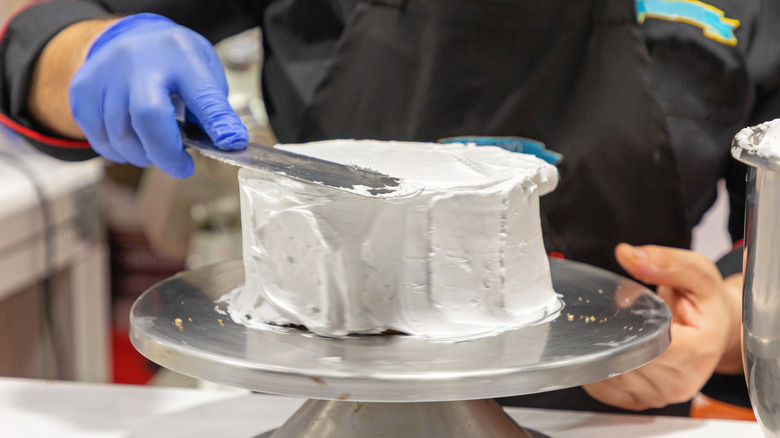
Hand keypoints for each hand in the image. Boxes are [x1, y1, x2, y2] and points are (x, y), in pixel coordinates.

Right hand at [69, 14, 247, 176]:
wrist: (133, 38)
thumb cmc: (177, 64)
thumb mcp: (205, 74)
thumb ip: (214, 109)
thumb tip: (228, 144)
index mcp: (181, 56)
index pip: (201, 94)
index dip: (217, 123)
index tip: (230, 145)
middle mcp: (138, 61)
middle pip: (147, 117)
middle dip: (166, 154)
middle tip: (181, 167)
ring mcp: (105, 74)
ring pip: (120, 135)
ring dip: (143, 157)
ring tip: (157, 151)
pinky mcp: (82, 89)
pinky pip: (98, 138)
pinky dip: (118, 152)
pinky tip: (133, 146)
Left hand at [582, 243, 740, 410]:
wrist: (714, 330)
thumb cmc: (705, 303)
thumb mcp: (698, 273)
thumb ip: (666, 262)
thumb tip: (628, 255)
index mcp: (697, 351)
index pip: (648, 344)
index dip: (626, 326)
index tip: (619, 307)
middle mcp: (679, 381)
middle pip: (624, 360)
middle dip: (611, 334)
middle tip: (615, 314)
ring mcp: (657, 395)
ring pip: (609, 374)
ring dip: (602, 349)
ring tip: (617, 330)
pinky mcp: (637, 401)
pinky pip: (601, 387)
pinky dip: (596, 365)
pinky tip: (610, 347)